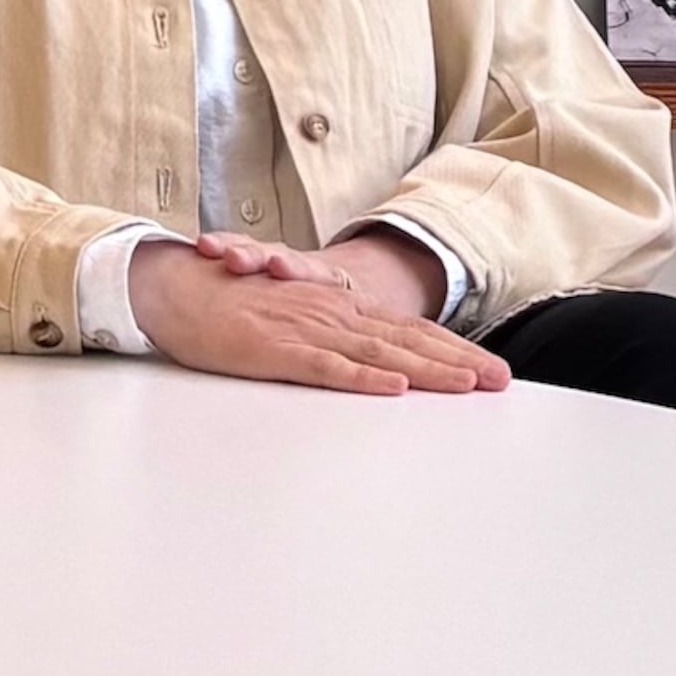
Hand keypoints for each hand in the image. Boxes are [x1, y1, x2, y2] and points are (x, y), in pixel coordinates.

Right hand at [125, 236, 506, 395]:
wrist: (176, 287)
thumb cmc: (230, 307)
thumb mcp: (291, 318)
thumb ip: (330, 337)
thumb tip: (374, 365)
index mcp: (336, 305)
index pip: (407, 329)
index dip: (451, 350)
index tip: (490, 373)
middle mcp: (330, 312)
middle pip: (405, 340)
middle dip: (456, 363)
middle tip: (499, 382)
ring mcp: (306, 329)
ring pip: (377, 352)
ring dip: (425, 372)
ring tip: (465, 387)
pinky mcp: (277, 349)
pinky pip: (326, 366)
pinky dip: (362, 379)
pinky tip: (392, 388)